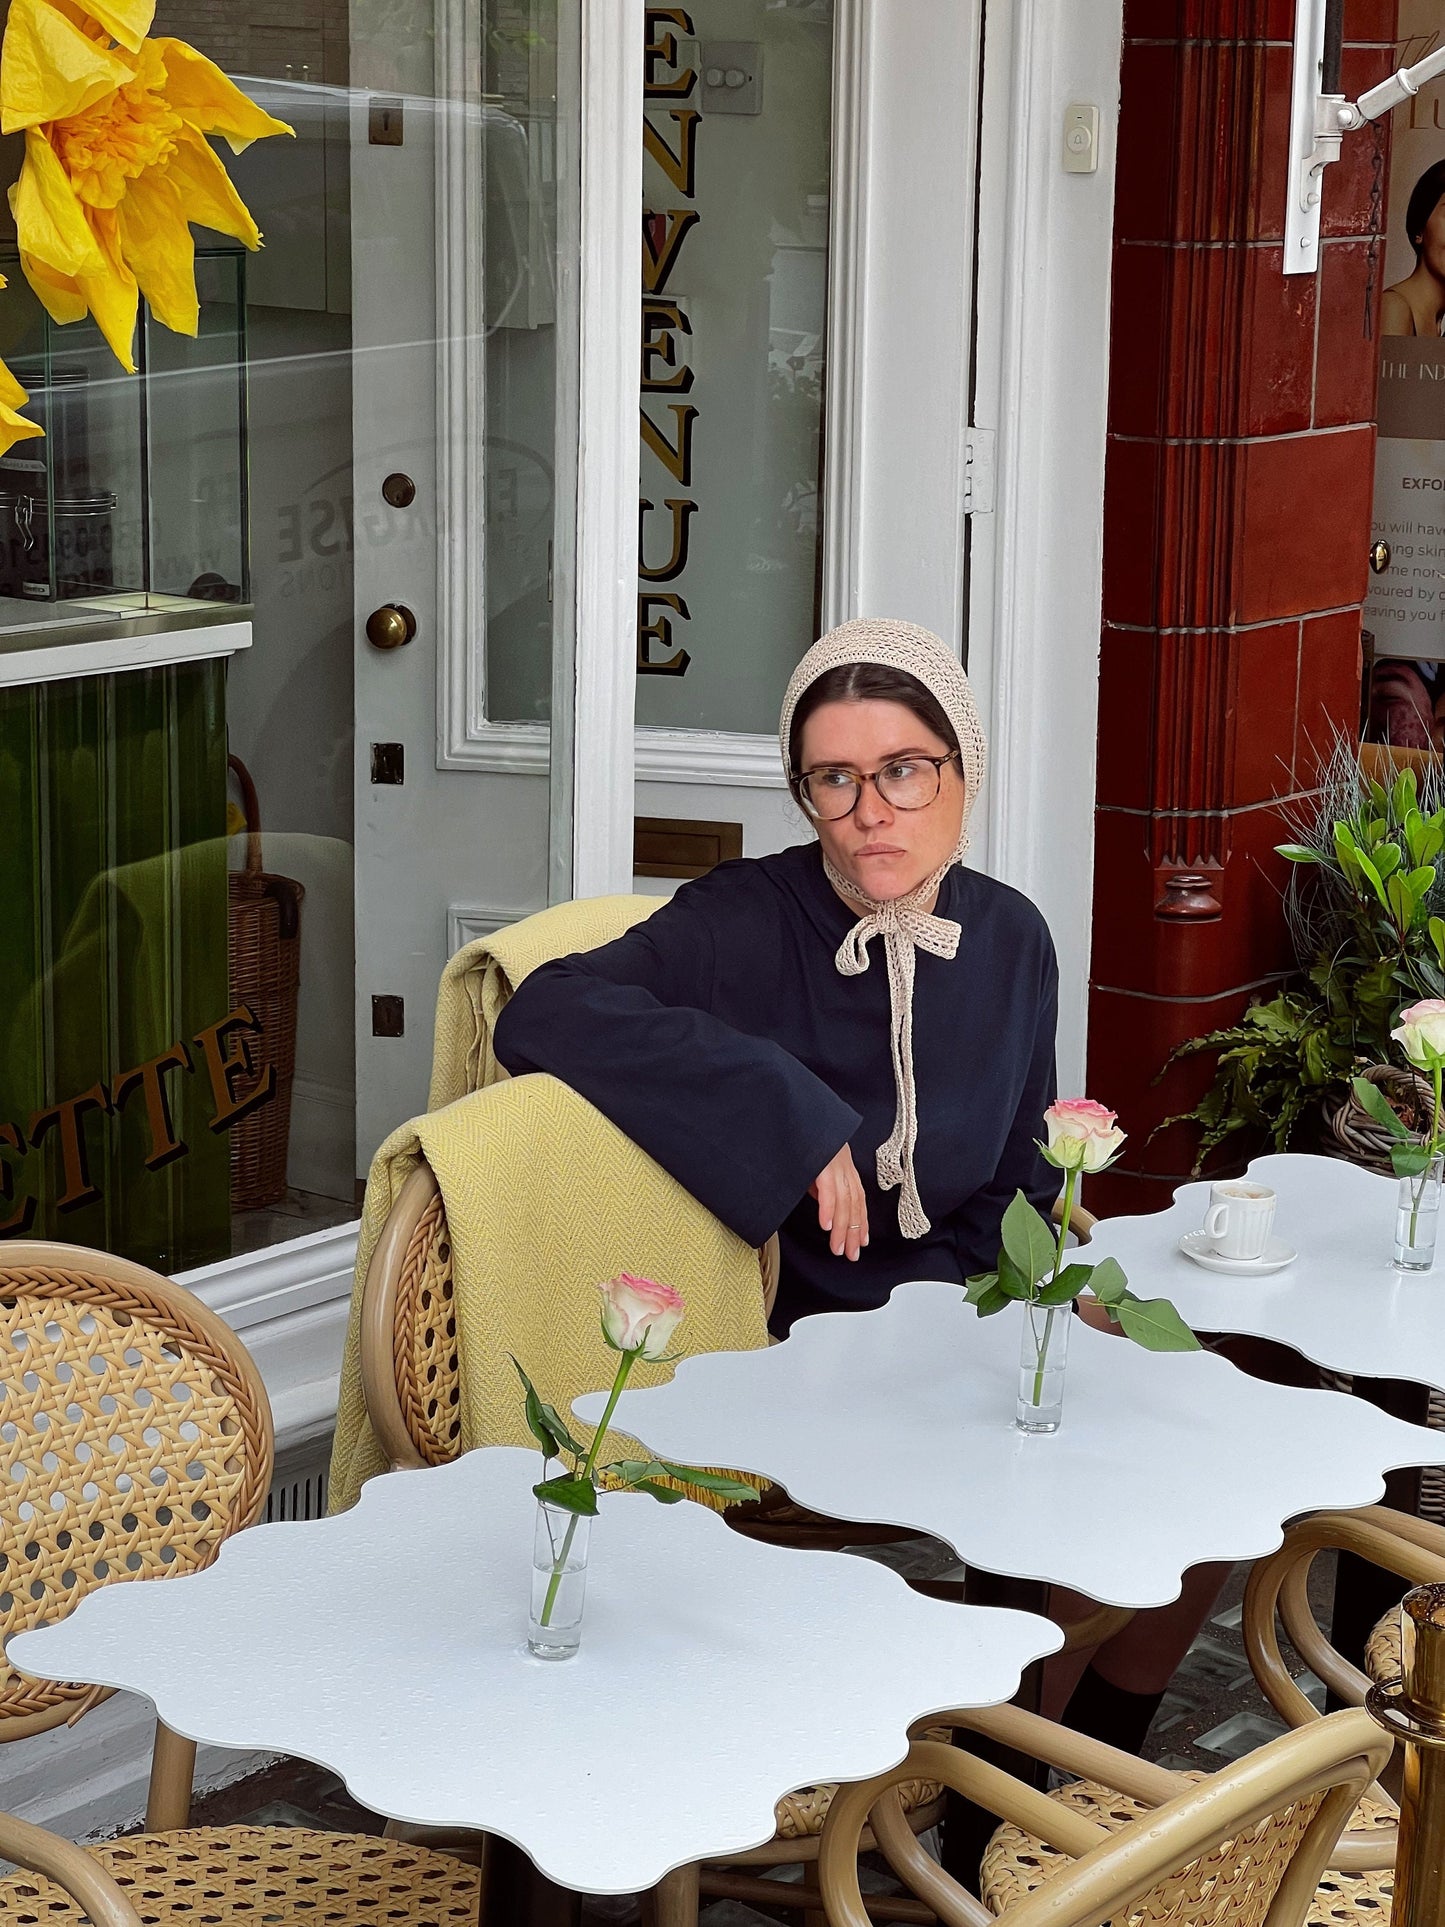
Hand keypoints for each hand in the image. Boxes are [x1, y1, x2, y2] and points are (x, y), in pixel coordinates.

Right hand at [809, 1144, 868, 1260]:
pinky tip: (827, 1226)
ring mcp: (834, 1162)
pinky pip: (827, 1189)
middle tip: (850, 1254)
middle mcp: (843, 1164)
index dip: (861, 1221)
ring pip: (843, 1201)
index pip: (857, 1198)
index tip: (862, 1241)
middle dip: (853, 1232)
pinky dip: (828, 1209)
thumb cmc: (800, 1136)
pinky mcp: (821, 1160)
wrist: (793, 1109)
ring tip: (838, 1248)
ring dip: (841, 1228)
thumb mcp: (812, 1164)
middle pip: (853, 1204)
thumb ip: (819, 1183)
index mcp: (842, 1165)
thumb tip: (823, 1201)